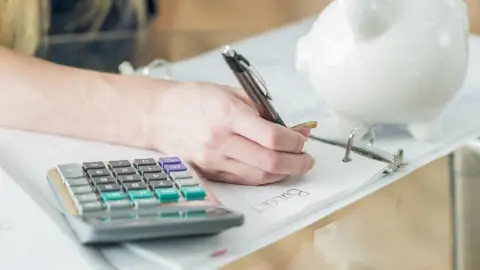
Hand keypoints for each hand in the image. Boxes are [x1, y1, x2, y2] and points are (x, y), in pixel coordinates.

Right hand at [151, 82, 314, 185]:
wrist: (160, 117)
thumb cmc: (195, 100)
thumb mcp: (230, 93)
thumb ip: (262, 111)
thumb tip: (292, 129)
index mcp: (227, 114)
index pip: (271, 136)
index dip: (294, 141)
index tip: (302, 138)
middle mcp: (220, 140)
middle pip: (269, 162)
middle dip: (296, 162)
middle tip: (307, 158)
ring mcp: (213, 160)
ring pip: (259, 176)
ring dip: (283, 172)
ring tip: (294, 164)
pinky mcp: (210, 173)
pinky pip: (244, 179)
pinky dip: (264, 176)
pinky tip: (273, 169)